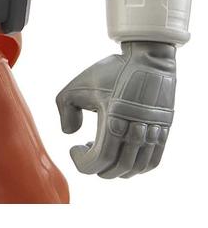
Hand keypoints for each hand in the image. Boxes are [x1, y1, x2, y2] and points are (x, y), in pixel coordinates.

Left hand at [56, 41, 175, 177]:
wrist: (147, 58)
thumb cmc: (111, 71)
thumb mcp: (78, 84)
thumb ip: (65, 109)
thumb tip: (70, 134)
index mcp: (114, 120)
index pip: (100, 160)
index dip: (83, 163)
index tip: (73, 149)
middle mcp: (136, 131)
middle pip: (118, 168)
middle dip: (98, 168)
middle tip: (86, 152)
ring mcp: (152, 133)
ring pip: (136, 168)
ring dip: (117, 168)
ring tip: (102, 152)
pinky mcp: (163, 131)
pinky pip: (152, 161)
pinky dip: (137, 167)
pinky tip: (123, 154)